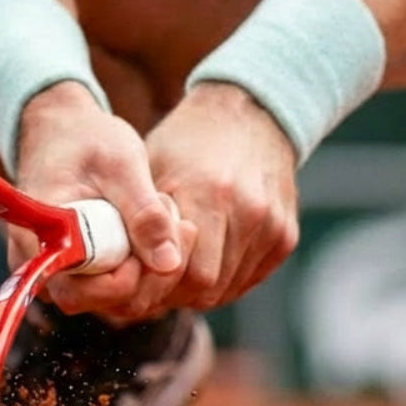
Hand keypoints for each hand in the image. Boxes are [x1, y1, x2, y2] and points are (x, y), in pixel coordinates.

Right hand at [11, 81, 186, 320]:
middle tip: (177, 221)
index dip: (129, 276)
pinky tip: (157, 229)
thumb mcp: (121, 164)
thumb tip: (169, 262)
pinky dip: (145, 266)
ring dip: (153, 268)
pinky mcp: (79, 270)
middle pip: (103, 302)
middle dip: (152, 271)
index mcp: (39, 237)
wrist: (63, 128)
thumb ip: (144, 213)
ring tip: (165, 215)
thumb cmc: (86, 138)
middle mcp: (40, 265)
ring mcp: (59, 271)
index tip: (161, 235)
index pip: (82, 290)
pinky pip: (117, 287)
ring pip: (116, 300)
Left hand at [145, 81, 299, 309]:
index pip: (186, 272)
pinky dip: (226, 278)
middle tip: (154, 284)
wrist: (248, 113)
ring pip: (231, 287)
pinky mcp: (286, 233)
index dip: (161, 286)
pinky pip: (252, 276)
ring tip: (176, 273)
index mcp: (208, 192)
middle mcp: (247, 211)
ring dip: (202, 289)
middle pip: (209, 286)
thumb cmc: (186, 140)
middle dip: (178, 293)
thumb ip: (141, 218)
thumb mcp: (151, 167)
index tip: (141, 280)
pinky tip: (204, 262)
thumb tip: (119, 267)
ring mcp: (272, 224)